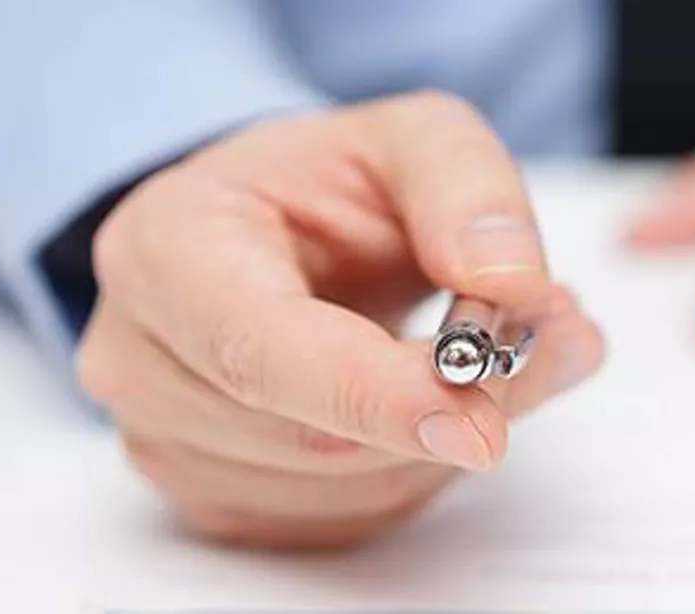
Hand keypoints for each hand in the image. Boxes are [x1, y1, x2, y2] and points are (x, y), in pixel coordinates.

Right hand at [76, 92, 604, 548]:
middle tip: (551, 337)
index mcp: (168, 249)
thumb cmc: (324, 184)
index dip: (376, 396)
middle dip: (453, 402)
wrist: (262, 233)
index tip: (480, 423)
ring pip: (348, 488)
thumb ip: (468, 189)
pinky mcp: (216, 501)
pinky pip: (350, 517)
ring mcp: (169, 443)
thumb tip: (515, 284)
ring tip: (499, 351)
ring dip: (451, 435)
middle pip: (318, 435)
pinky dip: (423, 466)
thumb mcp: (409, 139)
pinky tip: (438, 399)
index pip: (261, 352)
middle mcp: (143, 359)